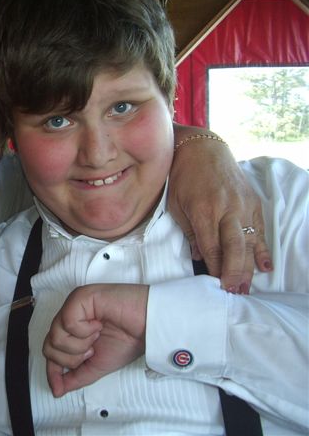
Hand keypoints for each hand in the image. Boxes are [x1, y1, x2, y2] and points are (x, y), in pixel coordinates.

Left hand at [43, 284, 148, 397]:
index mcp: (71, 329)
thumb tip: (57, 390)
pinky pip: (68, 323)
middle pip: (49, 345)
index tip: (58, 389)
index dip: (52, 371)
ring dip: (79, 344)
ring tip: (97, 336)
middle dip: (71, 357)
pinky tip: (98, 324)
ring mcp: (72, 305)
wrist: (148, 324)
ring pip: (56, 336)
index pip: (51, 351)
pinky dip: (84, 331)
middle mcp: (68, 316)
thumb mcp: (98, 365)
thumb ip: (77, 376)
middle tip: (92, 350)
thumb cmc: (127, 339)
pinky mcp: (78, 297)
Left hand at [169, 125, 271, 292]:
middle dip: (234, 273)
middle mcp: (227, 209)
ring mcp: (243, 205)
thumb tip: (200, 257)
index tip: (214, 286)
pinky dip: (263, 250)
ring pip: (250, 242)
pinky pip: (261, 230)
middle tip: (233, 293)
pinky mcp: (254, 202)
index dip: (215, 269)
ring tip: (246, 288)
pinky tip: (265, 268)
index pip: (212, 247)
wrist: (202, 149)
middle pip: (235, 248)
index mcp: (204, 210)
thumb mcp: (176, 205)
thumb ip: (188, 232)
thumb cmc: (182, 177)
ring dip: (249, 267)